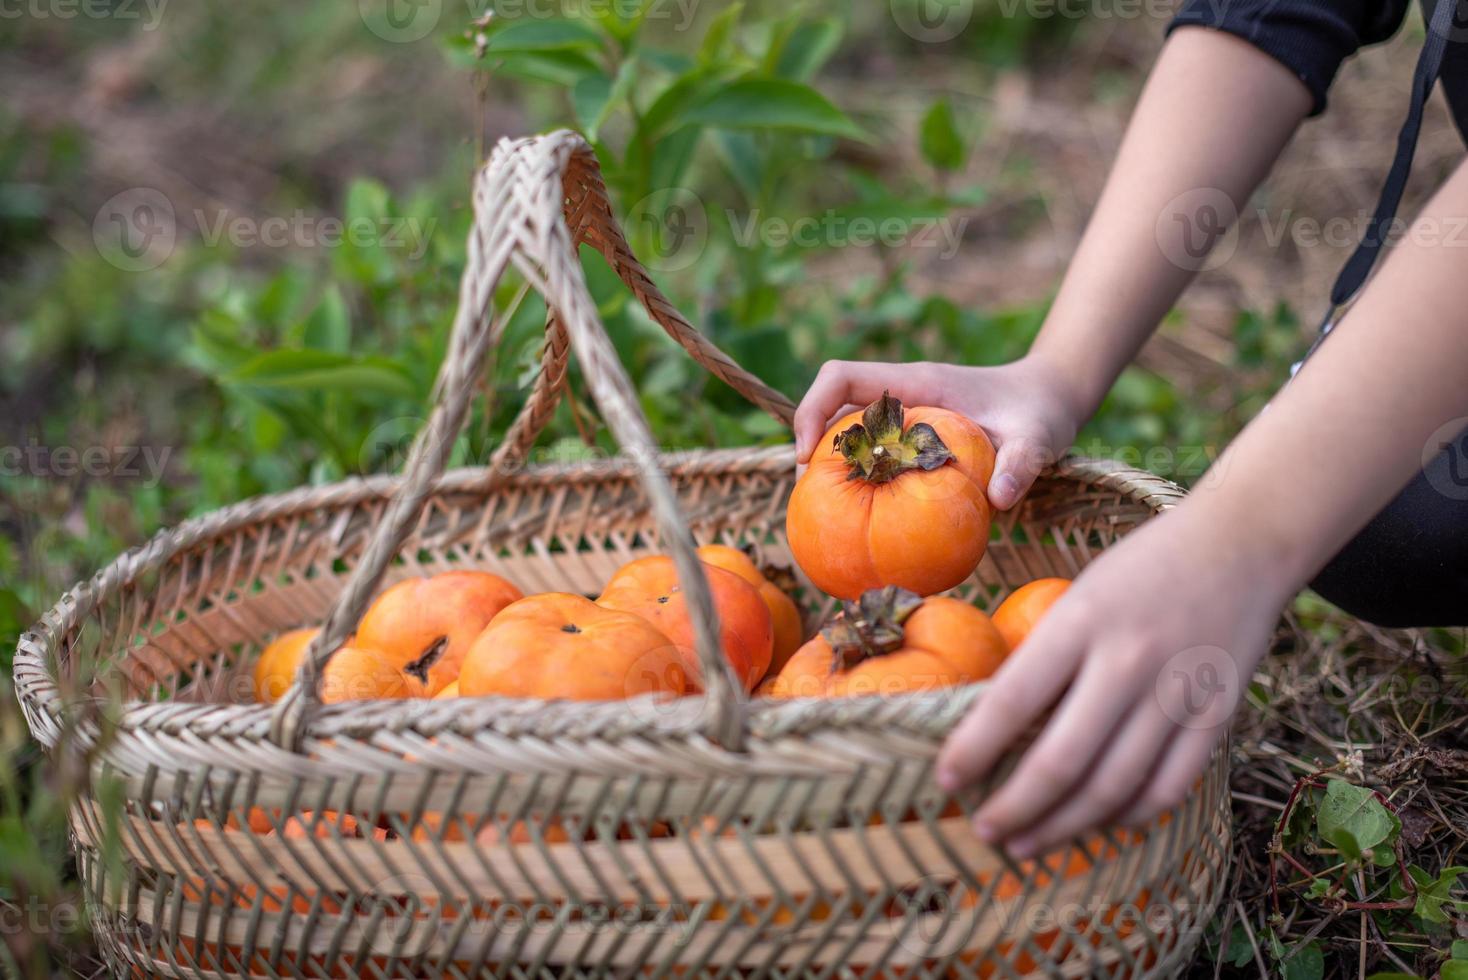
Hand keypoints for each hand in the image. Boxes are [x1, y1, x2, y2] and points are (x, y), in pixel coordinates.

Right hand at [794, 357, 1082, 509]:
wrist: (1049, 399)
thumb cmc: (1040, 412)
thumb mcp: (1038, 437)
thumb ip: (1022, 463)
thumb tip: (998, 500)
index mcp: (918, 382)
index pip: (841, 377)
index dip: (812, 409)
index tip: (805, 456)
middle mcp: (901, 396)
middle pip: (831, 408)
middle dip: (809, 447)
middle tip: (807, 499)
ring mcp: (903, 417)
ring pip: (846, 434)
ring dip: (829, 468)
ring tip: (825, 516)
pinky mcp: (910, 439)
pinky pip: (871, 456)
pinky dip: (859, 483)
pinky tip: (864, 524)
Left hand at [934, 500, 1291, 855]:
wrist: (1240, 544)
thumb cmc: (1140, 570)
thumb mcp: (1078, 597)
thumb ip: (1046, 658)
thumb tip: (994, 728)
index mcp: (1080, 623)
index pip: (1011, 701)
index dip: (973, 750)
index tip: (946, 781)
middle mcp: (1127, 662)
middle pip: (1061, 761)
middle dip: (1014, 807)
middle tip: (984, 832)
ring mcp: (1176, 693)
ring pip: (1113, 788)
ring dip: (1063, 827)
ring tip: (1027, 843)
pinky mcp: (1217, 716)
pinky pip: (1166, 788)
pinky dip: (1126, 817)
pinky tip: (1095, 824)